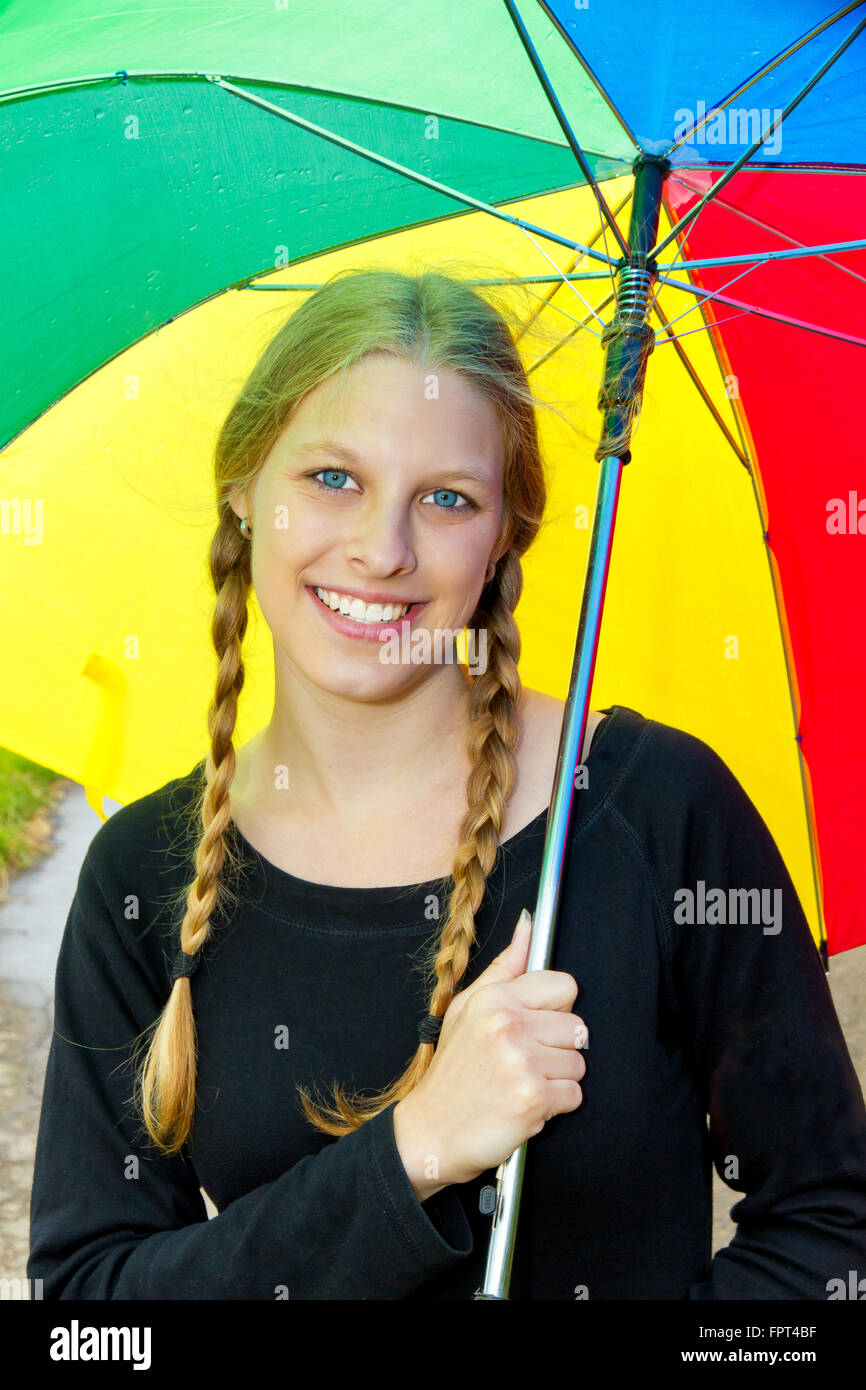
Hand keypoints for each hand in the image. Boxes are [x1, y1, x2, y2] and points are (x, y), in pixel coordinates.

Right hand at [393, 910, 586, 1196]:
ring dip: (558, 1080)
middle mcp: (508, 1024)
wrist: (429, 1132)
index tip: (536, 1027)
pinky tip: (526, 1106)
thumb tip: (529, 923)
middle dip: (558, 1049)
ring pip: (578, 1064)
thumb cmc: (453, 1071)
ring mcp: (521, 1061)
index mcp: (495, 998)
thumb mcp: (467, 1008)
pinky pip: (574, 1095)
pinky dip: (556, 1107)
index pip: (565, 986)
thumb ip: (505, 967)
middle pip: (577, 1028)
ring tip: (522, 1084)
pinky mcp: (533, 1098)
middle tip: (525, 1063)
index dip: (556, 1010)